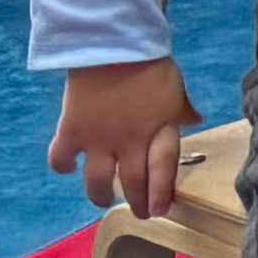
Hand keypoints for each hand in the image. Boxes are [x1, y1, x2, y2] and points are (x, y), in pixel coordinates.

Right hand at [51, 57, 196, 219]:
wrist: (113, 44)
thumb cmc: (149, 64)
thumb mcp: (174, 87)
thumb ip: (181, 109)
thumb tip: (195, 121)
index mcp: (160, 128)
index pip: (164, 169)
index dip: (162, 192)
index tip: (161, 210)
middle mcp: (131, 140)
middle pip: (134, 181)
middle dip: (137, 202)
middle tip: (139, 212)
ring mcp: (100, 139)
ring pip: (98, 182)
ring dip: (101, 195)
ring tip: (103, 199)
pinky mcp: (72, 131)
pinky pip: (62, 159)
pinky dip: (62, 166)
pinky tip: (67, 168)